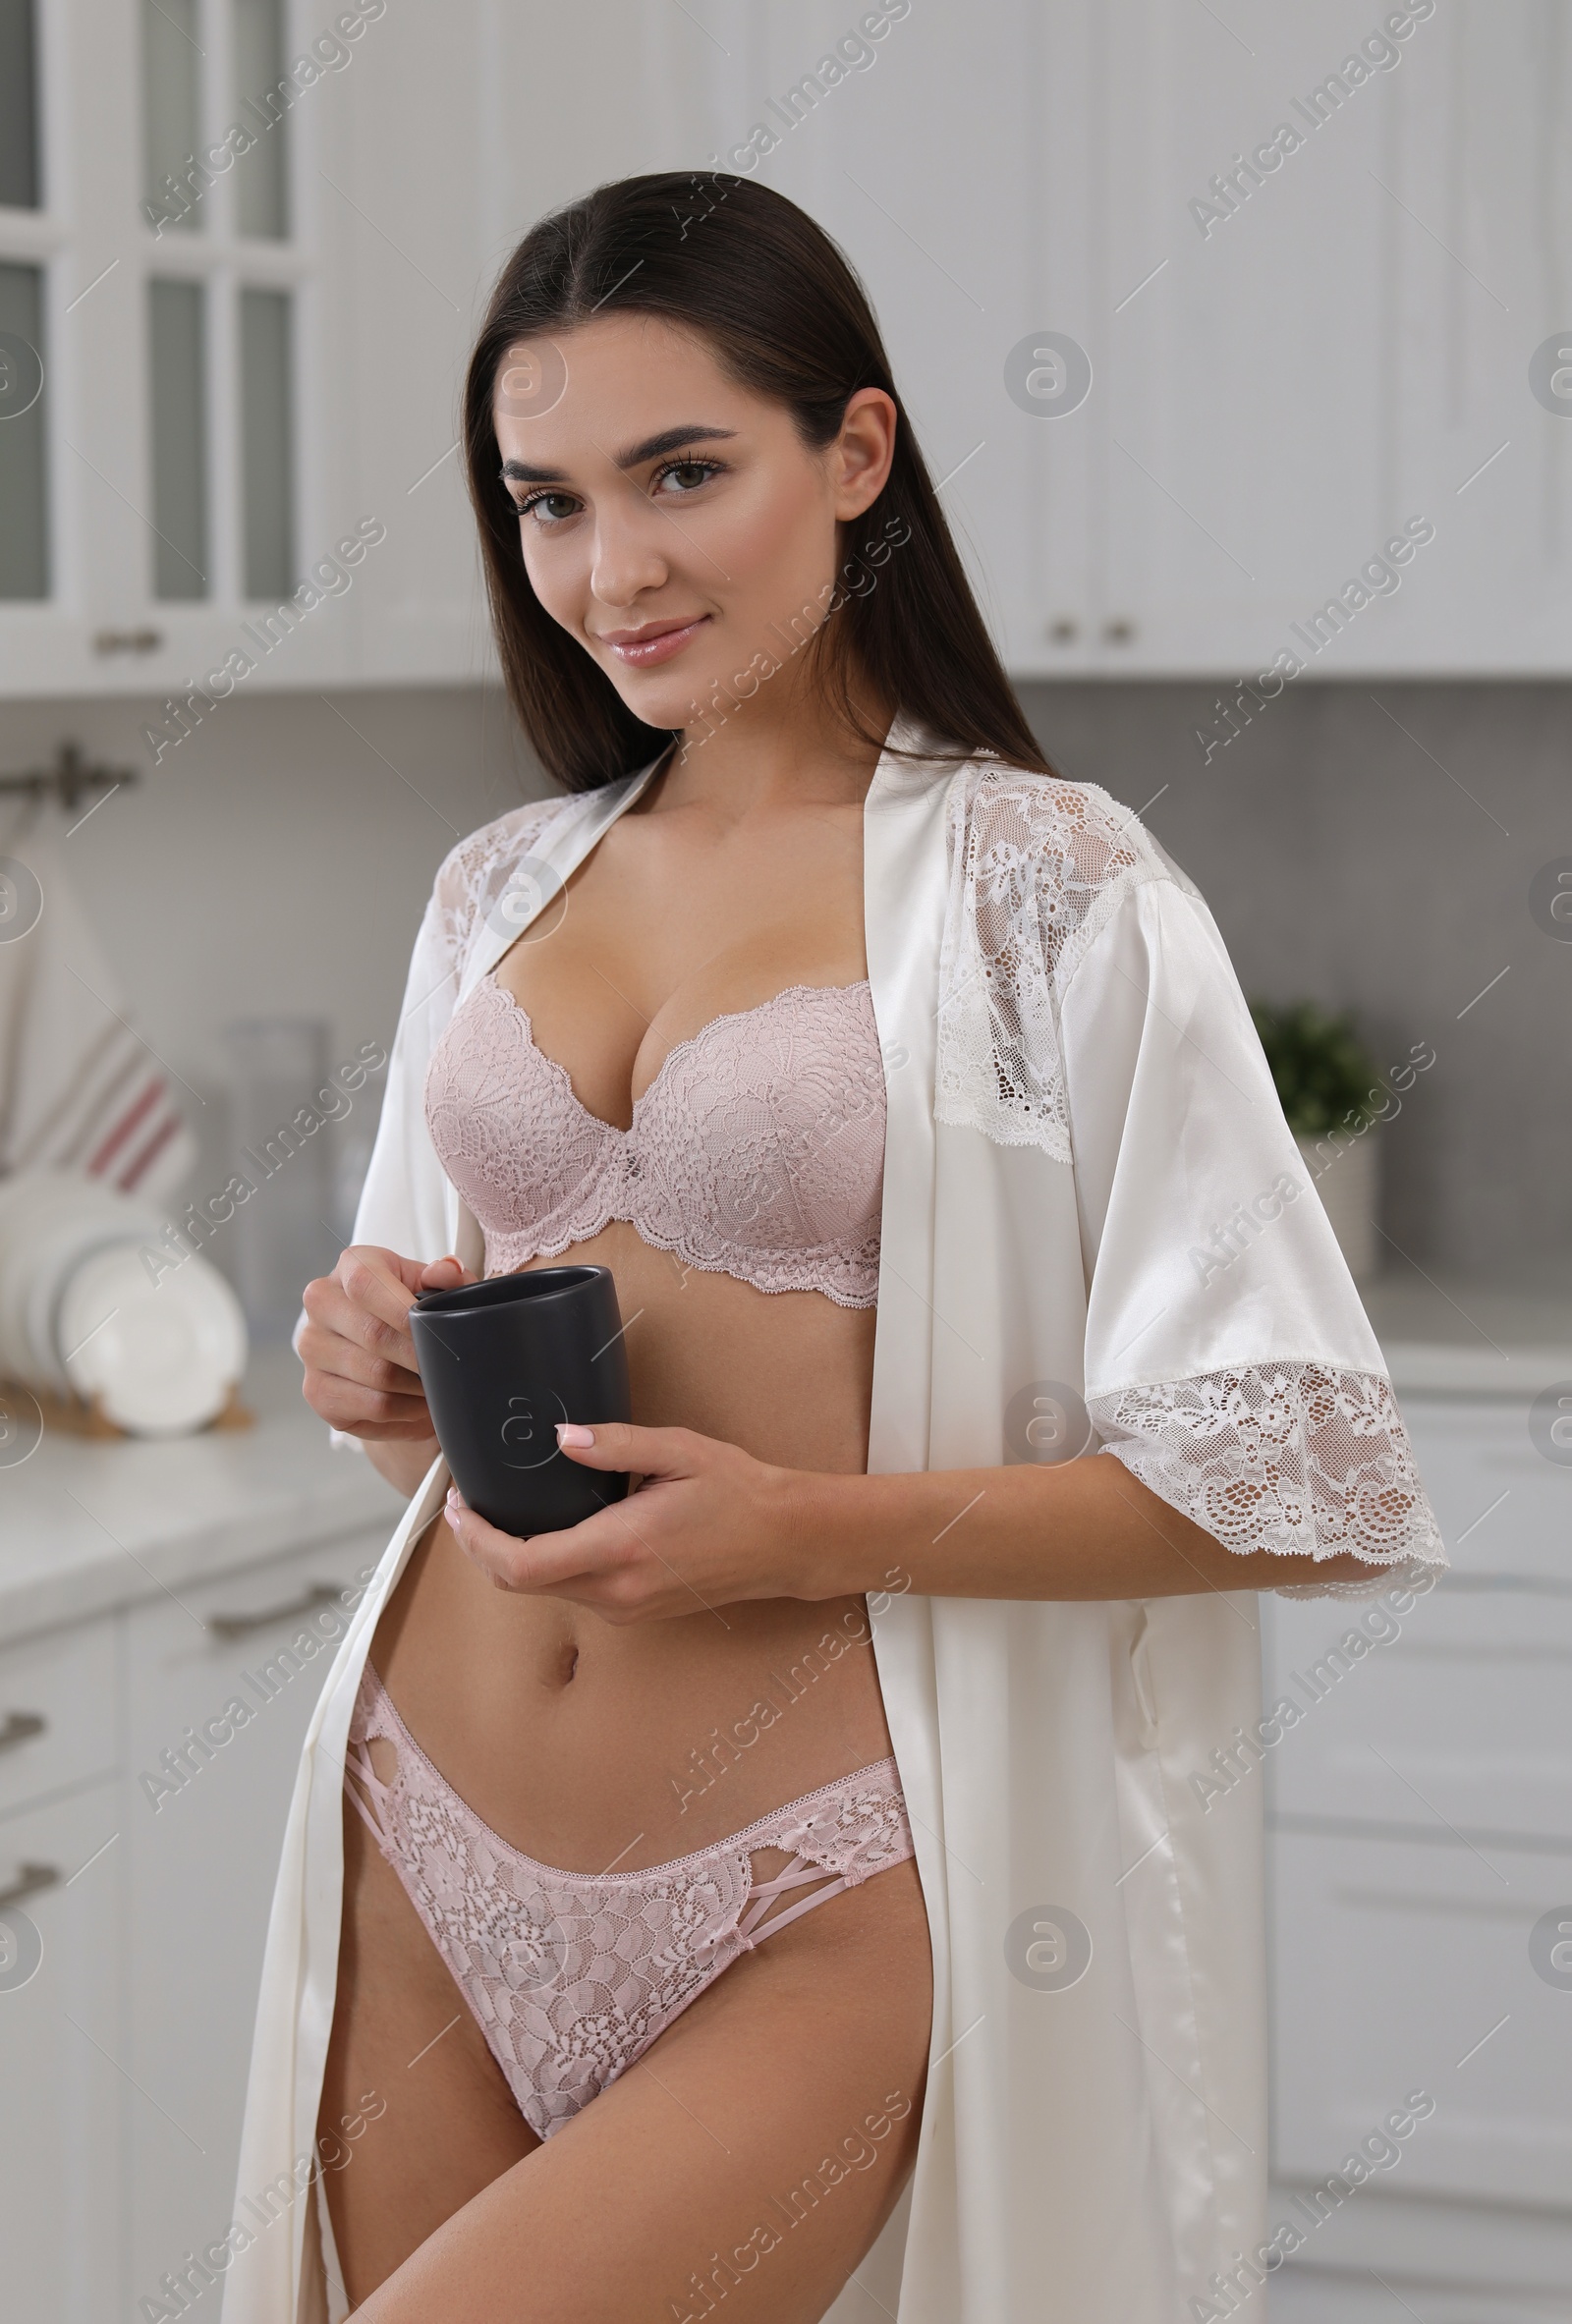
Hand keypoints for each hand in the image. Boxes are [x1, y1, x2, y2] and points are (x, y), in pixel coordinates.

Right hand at [298, 1245, 474, 1441]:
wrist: (394, 1359)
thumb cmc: (414, 1317)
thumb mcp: (438, 1289)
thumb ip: (448, 1277)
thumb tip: (445, 1271)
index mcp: (351, 1266)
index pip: (364, 1283)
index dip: (402, 1311)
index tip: (435, 1332)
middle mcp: (322, 1302)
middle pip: (372, 1334)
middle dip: (419, 1355)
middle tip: (447, 1365)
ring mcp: (312, 1348)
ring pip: (376, 1374)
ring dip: (417, 1385)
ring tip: (438, 1383)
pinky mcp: (317, 1391)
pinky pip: (372, 1405)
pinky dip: (407, 1409)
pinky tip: (420, 1403)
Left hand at [442, 1422, 819, 1623]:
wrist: (783, 1542)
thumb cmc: (738, 1493)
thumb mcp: (680, 1451)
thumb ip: (616, 1444)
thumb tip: (560, 1438)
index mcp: (620, 1549)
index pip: (522, 1565)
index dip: (476, 1542)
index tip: (458, 1508)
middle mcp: (616, 1591)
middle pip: (519, 1585)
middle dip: (481, 1548)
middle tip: (464, 1507)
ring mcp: (625, 1609)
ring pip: (544, 1591)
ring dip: (511, 1559)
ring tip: (498, 1515)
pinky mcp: (634, 1612)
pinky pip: (572, 1593)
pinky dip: (545, 1567)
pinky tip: (546, 1532)